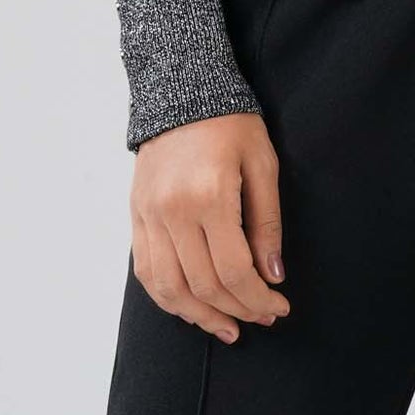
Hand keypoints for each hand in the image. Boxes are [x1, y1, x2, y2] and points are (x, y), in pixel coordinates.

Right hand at [130, 110, 290, 343]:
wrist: (182, 88)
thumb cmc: (231, 121)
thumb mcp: (262, 162)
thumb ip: (267, 221)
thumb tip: (273, 274)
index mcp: (209, 195)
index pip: (234, 269)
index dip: (258, 298)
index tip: (279, 307)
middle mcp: (172, 211)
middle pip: (203, 285)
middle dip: (237, 310)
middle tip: (261, 317)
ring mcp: (148, 215)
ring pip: (169, 288)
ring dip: (200, 316)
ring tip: (228, 326)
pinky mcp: (135, 215)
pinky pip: (146, 272)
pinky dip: (168, 298)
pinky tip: (191, 307)